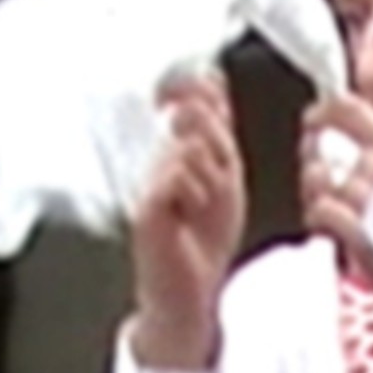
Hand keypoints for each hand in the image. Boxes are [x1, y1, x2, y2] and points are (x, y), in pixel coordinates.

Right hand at [125, 70, 247, 369]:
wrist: (191, 289)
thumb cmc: (205, 238)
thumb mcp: (226, 180)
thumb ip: (220, 137)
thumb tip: (214, 83)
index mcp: (180, 150)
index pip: (187, 99)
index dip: (199, 89)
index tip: (211, 96)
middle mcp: (160, 159)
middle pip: (192, 116)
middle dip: (218, 142)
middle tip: (220, 180)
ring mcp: (149, 180)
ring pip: (188, 147)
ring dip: (210, 178)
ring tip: (202, 207)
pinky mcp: (145, 205)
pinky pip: (176, 176)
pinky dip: (193, 192)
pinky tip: (189, 212)